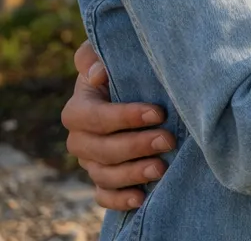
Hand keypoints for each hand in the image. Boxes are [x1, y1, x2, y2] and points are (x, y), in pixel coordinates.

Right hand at [61, 41, 174, 211]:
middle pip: (98, 149)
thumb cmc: (127, 68)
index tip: (158, 112)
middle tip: (168, 140)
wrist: (142, 89)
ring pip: (102, 174)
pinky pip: (103, 195)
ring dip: (132, 174)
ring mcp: (91, 161)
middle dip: (135, 146)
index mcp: (80, 107)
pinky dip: (119, 200)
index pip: (91, 116)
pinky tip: (141, 197)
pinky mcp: (104, 179)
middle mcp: (81, 138)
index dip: (122, 117)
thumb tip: (98, 73)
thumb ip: (96, 56)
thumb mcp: (114, 54)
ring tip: (161, 168)